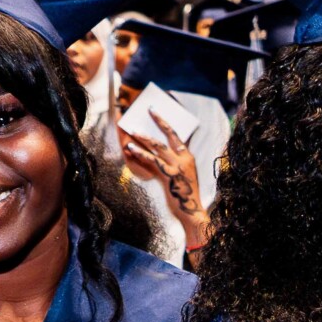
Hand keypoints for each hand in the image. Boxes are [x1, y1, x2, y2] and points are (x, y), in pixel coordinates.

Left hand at [122, 118, 208, 239]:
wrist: (190, 211)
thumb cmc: (183, 194)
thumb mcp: (180, 175)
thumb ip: (169, 162)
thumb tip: (151, 152)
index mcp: (188, 157)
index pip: (177, 135)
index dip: (165, 123)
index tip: (155, 113)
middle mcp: (184, 158)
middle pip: (169, 135)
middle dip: (158, 121)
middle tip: (149, 111)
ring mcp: (177, 166)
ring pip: (158, 146)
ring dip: (144, 137)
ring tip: (133, 130)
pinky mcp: (169, 175)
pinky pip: (152, 160)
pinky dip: (141, 153)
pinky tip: (131, 148)